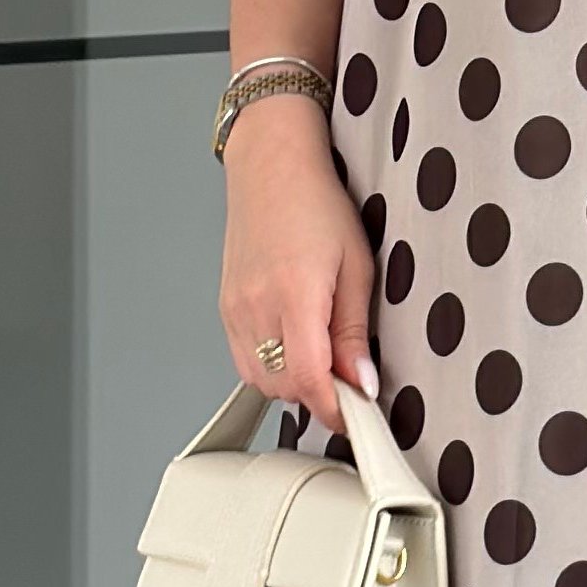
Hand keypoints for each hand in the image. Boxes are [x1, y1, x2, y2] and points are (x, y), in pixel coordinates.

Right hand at [220, 98, 375, 431]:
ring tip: (323, 354)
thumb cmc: (316, 205)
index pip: (310, 380)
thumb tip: (361, 381)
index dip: (336, 409)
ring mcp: (235, 310)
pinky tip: (295, 343)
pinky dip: (271, 366)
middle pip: (284, 388)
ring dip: (294, 383)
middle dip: (319, 394)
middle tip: (349, 379)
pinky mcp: (225, 310)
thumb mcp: (356, 265)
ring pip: (262, 380)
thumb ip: (354, 330)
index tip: (357, 417)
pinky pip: (245, 361)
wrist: (271, 168)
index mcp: (294, 295)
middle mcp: (256, 307)